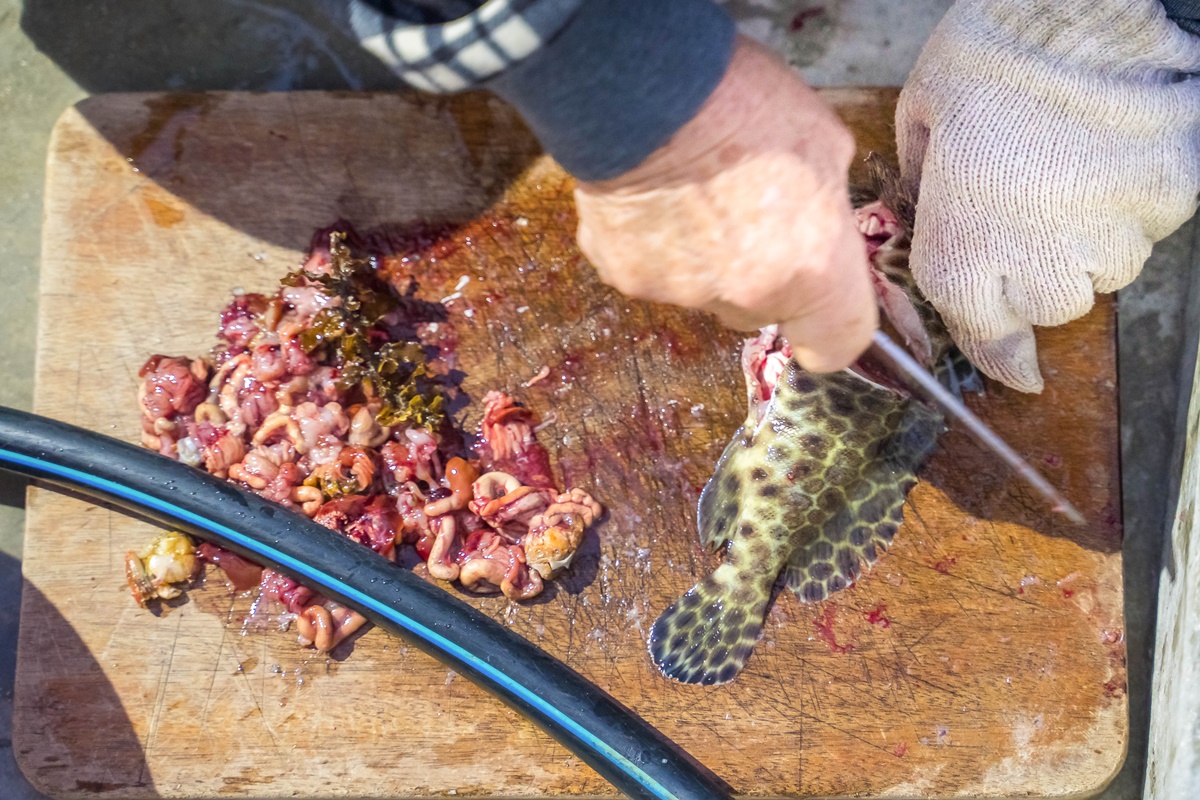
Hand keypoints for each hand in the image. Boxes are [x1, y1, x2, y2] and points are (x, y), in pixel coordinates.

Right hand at [573, 35, 875, 372]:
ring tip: (693, 192)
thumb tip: (815, 226)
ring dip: (703, 257)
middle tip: (747, 214)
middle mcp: (746, 296)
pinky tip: (654, 195)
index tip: (821, 305)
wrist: (644, 91)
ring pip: (702, 291)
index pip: (838, 344)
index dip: (831, 324)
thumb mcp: (826, 147)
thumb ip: (826, 210)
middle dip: (760, 277)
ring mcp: (680, 293)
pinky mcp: (624, 276)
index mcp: (812, 269)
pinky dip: (653, 243)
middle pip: (761, 314)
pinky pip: (649, 271)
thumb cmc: (745, 104)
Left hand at [897, 0, 1199, 392]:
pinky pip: (1151, 227)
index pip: (986, 340)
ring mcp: (1112, 238)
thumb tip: (935, 219)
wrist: (1078, 9)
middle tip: (1029, 211)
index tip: (1015, 371)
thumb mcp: (920, 128)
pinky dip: (1133, 204)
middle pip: (1050, 307)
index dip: (1001, 356)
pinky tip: (1109, 155)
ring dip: (1087, 241)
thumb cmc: (986, 59)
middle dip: (1039, 274)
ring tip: (1069, 171)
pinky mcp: (1169, 203)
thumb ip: (928, 195)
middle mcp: (1038, 265)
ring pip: (1105, 272)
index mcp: (961, 254)